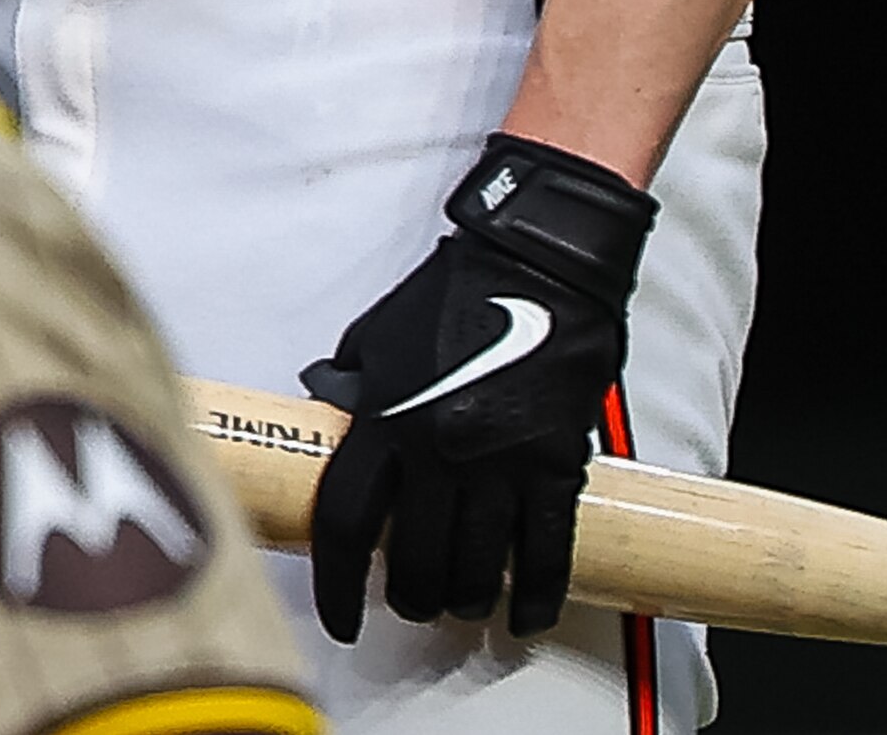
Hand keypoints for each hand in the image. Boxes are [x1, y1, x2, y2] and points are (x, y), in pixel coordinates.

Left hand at [301, 136, 655, 641]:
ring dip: (462, 601)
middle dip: (409, 598)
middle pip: (413, 560)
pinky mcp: (556, 465)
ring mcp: (500, 462)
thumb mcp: (375, 339)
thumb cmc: (453, 297)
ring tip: (458, 604)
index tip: (341, 617)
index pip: (345, 523)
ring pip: (475, 568)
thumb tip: (330, 424)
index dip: (338, 584)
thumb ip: (354, 393)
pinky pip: (543, 552)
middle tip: (410, 604)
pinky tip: (521, 618)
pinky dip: (532, 596)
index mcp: (385, 419)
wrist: (536, 266)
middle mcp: (437, 450)